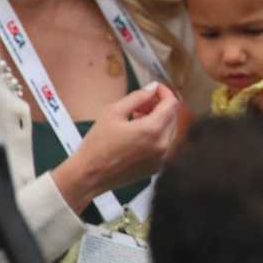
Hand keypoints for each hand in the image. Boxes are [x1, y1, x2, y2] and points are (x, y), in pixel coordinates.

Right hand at [53, 83, 179, 212]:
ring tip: (135, 118)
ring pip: (169, 131)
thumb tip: (153, 88)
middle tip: (141, 104)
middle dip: (159, 106)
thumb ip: (137, 97)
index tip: (155, 89)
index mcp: (153, 130)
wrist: (89, 175)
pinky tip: (137, 134)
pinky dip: (156, 135)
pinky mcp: (157, 166)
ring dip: (158, 120)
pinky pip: (164, 144)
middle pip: (172, 117)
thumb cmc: (97, 143)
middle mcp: (163, 145)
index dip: (165, 92)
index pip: (172, 104)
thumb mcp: (113, 112)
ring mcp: (162, 158)